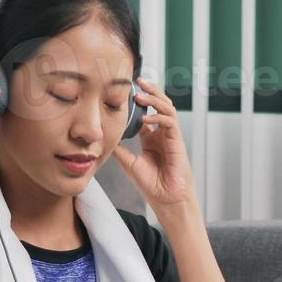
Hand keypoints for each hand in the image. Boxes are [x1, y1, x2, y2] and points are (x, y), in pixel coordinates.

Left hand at [113, 78, 193, 207]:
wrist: (166, 200)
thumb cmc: (152, 185)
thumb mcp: (129, 163)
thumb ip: (120, 148)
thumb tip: (104, 137)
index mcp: (152, 138)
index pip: (147, 112)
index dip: (139, 100)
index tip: (126, 91)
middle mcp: (162, 134)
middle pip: (160, 104)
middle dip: (150, 91)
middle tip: (138, 81)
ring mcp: (171, 136)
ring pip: (168, 108)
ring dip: (155, 100)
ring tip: (141, 96)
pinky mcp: (177, 142)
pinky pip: (170, 123)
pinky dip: (159, 118)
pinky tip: (146, 119)